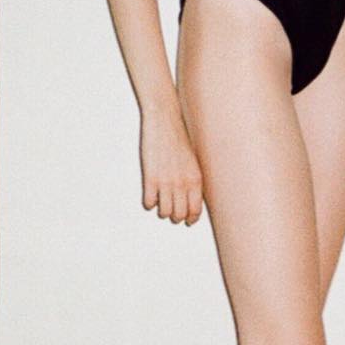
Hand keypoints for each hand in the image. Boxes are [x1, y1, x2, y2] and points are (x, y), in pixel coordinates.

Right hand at [140, 107, 202, 225]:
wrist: (165, 123)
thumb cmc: (178, 141)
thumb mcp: (193, 163)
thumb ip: (192, 182)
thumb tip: (190, 201)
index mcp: (196, 180)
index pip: (195, 210)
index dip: (190, 219)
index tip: (187, 220)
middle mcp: (182, 184)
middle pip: (179, 215)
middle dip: (174, 216)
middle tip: (171, 212)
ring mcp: (166, 182)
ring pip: (164, 212)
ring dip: (161, 211)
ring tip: (160, 203)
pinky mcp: (150, 178)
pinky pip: (148, 202)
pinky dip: (148, 202)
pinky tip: (150, 195)